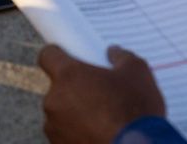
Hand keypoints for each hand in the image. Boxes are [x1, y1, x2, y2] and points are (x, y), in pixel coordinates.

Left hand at [38, 45, 165, 143]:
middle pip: (58, 87)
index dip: (58, 55)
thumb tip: (114, 52)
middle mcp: (54, 100)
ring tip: (102, 119)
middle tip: (99, 93)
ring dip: (75, 113)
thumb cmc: (136, 111)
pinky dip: (77, 133)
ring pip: (61, 113)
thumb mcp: (138, 73)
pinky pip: (65, 134)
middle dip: (75, 88)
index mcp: (68, 76)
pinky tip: (99, 134)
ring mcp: (54, 127)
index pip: (48, 55)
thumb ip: (121, 56)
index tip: (70, 59)